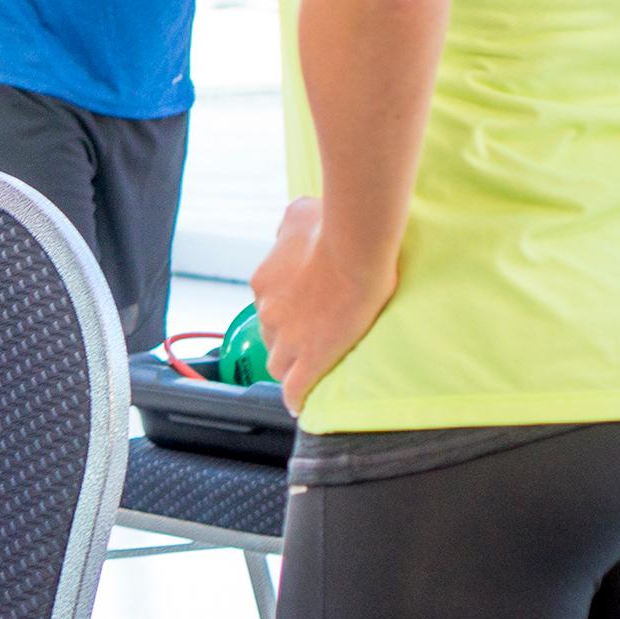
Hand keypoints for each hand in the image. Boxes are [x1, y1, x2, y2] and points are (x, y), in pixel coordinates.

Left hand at [248, 197, 396, 413]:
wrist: (354, 252)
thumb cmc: (332, 228)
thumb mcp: (300, 213)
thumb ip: (289, 224)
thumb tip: (286, 231)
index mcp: (265, 281)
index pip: (269, 303)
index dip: (285, 310)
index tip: (300, 310)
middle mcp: (268, 311)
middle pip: (270, 335)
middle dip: (286, 339)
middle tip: (309, 338)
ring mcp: (286, 338)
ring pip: (278, 363)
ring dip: (289, 367)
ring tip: (305, 372)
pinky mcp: (309, 359)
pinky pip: (295, 388)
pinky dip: (295, 398)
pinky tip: (300, 405)